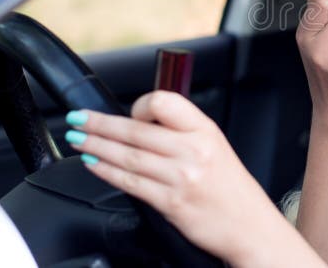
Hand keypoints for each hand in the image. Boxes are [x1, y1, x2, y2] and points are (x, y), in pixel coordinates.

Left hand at [64, 90, 276, 264]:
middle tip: (78, 118)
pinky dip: (106, 172)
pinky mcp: (171, 203)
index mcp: (205, 130)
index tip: (127, 110)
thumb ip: (183, 131)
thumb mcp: (216, 145)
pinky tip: (94, 164)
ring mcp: (182, 178)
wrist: (249, 224)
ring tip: (78, 139)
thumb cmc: (230, 186)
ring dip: (96, 146)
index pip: (164, 103)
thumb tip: (142, 122)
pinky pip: (130, 183)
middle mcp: (194, 151)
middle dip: (100, 124)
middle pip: (137, 131)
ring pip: (128, 156)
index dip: (140, 105)